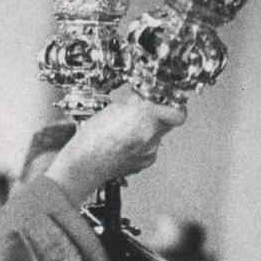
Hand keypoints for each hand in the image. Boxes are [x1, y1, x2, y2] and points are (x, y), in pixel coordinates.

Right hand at [45, 93, 185, 202]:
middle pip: (167, 121)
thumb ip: (133, 101)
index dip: (173, 106)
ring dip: (147, 129)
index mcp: (145, 116)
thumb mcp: (112, 108)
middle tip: (145, 111)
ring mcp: (150, 151)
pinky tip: (124, 143)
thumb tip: (142, 94)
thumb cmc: (91, 138)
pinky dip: (140, 144)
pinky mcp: (145, 163)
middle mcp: (152, 135)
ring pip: (157, 134)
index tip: (166, 102)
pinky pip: (149, 148)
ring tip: (126, 129)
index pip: (177, 111)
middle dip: (158, 114)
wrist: (83, 166)